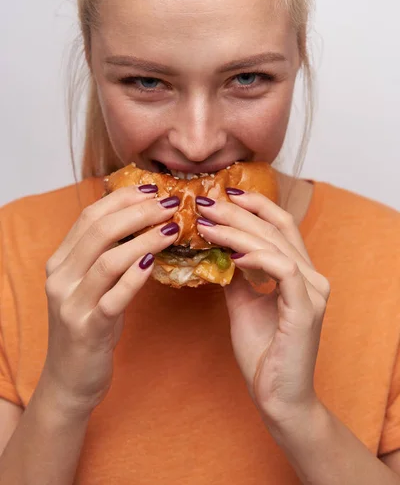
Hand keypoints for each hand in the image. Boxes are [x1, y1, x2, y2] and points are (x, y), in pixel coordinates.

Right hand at [40, 186, 179, 416]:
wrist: (69, 379)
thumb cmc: (88, 325)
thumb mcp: (91, 285)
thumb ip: (107, 255)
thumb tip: (144, 222)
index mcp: (60, 262)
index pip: (89, 217)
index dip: (121, 199)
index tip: (151, 189)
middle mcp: (60, 278)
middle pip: (99, 231)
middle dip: (138, 212)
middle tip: (169, 203)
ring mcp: (72, 304)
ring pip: (108, 259)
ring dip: (144, 239)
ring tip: (172, 228)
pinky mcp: (88, 328)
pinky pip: (115, 297)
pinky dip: (136, 276)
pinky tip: (155, 262)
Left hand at [196, 190, 329, 426]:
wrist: (277, 396)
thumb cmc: (263, 351)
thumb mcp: (243, 303)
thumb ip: (236, 275)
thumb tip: (217, 247)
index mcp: (300, 272)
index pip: (281, 225)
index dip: (256, 205)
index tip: (224, 193)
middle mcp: (312, 276)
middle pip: (276, 228)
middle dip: (238, 211)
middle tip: (206, 203)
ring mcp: (312, 292)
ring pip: (276, 244)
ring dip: (239, 230)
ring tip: (208, 224)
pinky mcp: (305, 309)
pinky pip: (282, 270)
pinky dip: (257, 257)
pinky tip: (232, 255)